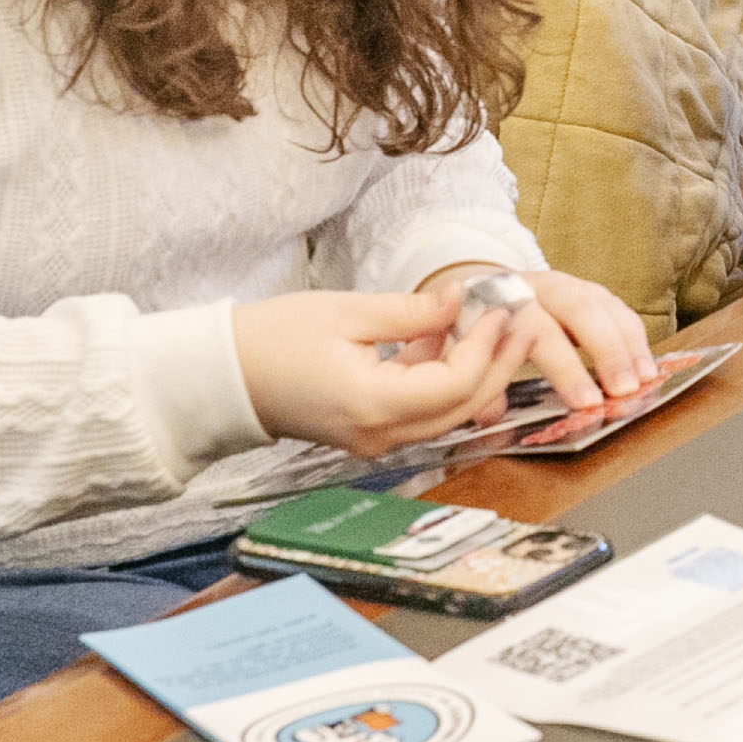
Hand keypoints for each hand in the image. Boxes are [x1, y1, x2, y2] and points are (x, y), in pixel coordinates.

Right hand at [231, 288, 511, 456]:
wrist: (222, 377)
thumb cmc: (271, 339)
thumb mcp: (347, 312)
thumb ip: (412, 312)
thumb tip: (462, 300)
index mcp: (374, 405)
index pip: (456, 384)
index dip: (487, 347)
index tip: (501, 310)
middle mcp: (379, 435)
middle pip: (462, 408)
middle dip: (498, 365)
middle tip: (520, 324)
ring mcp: (373, 441)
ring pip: (446, 415)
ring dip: (474, 374)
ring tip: (493, 329)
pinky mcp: (367, 435)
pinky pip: (421, 414)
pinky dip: (442, 383)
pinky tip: (443, 344)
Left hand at [413, 261, 656, 412]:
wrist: (478, 292)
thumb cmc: (470, 329)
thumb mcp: (461, 351)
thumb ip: (475, 379)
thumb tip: (490, 412)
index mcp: (504, 299)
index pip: (540, 330)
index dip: (566, 368)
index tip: (585, 402)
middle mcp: (541, 286)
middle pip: (581, 310)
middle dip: (608, 351)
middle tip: (625, 390)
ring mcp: (570, 285)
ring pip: (605, 306)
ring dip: (630, 344)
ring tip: (646, 379)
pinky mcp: (591, 293)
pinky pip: (618, 310)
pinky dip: (636, 337)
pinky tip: (645, 364)